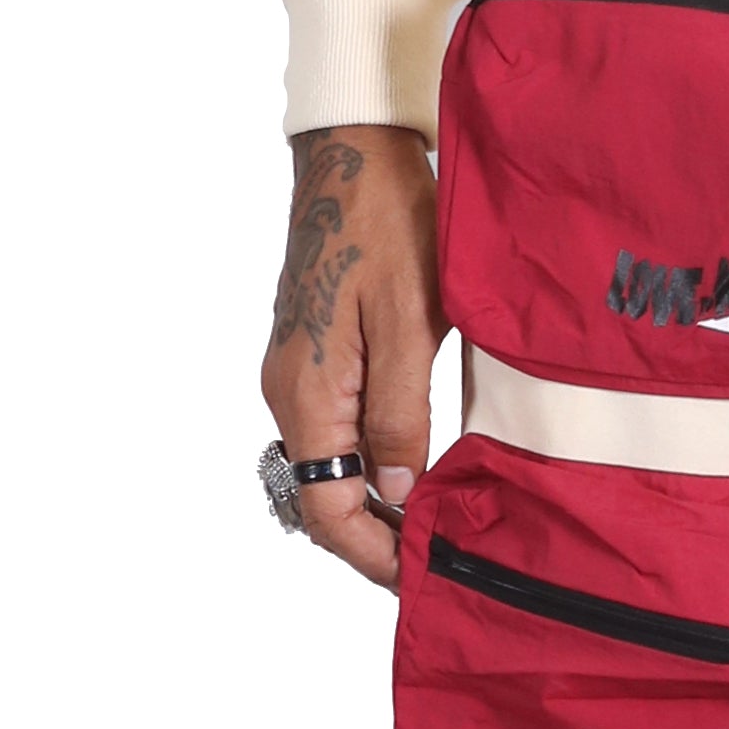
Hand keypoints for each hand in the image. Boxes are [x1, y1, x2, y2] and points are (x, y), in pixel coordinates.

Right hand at [261, 124, 444, 591]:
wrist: (355, 151)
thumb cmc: (388, 223)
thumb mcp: (411, 323)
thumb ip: (400, 414)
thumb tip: (395, 492)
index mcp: (307, 390)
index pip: (325, 507)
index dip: (373, 552)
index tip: (422, 576)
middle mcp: (288, 389)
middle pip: (322, 495)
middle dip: (376, 538)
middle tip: (439, 560)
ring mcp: (297, 371)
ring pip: (329, 465)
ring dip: (375, 503)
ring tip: (434, 525)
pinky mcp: (314, 353)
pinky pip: (335, 429)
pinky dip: (370, 462)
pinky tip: (414, 467)